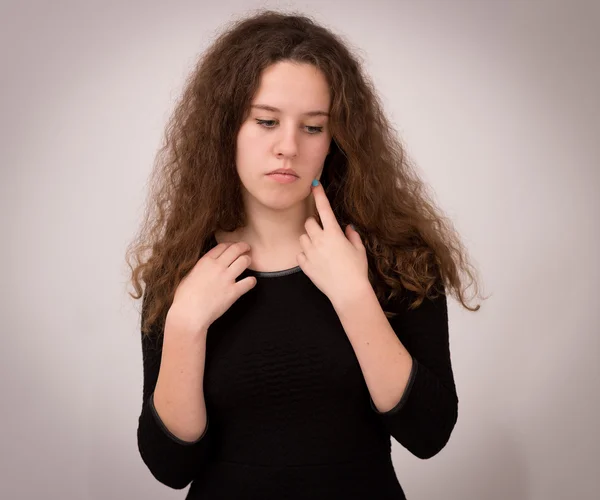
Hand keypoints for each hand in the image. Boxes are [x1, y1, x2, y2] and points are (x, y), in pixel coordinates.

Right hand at [167, 241, 255, 335]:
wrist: (188, 314)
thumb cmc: (184, 298)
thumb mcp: (188, 276)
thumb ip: (199, 268)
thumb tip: (204, 266)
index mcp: (205, 262)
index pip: (222, 246)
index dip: (231, 244)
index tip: (233, 246)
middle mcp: (217, 267)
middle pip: (236, 249)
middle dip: (243, 246)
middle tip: (247, 248)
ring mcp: (226, 279)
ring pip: (244, 261)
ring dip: (248, 260)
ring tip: (248, 262)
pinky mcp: (233, 292)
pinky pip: (249, 282)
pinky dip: (252, 281)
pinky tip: (250, 282)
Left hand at [296, 180, 369, 306]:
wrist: (348, 292)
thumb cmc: (356, 270)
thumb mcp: (359, 250)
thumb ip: (352, 236)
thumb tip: (347, 228)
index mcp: (334, 233)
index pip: (324, 208)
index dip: (319, 194)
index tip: (314, 184)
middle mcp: (319, 240)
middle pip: (308, 222)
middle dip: (314, 225)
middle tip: (322, 233)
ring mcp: (310, 252)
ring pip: (302, 237)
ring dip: (309, 239)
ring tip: (320, 250)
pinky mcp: (304, 265)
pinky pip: (300, 254)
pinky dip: (306, 255)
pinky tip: (316, 261)